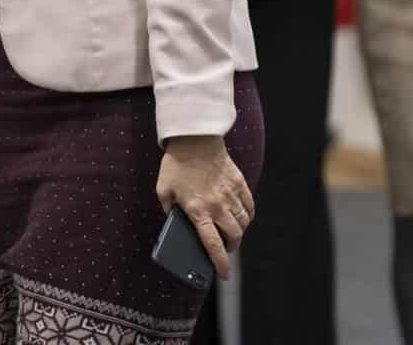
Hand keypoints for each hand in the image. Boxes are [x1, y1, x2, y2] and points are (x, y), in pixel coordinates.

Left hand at [155, 135, 253, 281]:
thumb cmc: (176, 164)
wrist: (194, 138)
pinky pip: (249, 206)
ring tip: (232, 232)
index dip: (220, 263)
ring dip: (239, 232)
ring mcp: (230, 194)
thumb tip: (174, 221)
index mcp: (198, 211)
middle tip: (225, 249)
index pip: (213, 244)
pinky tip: (242, 216)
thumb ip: (168, 209)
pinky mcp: (239, 183)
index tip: (224, 274)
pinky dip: (248, 215)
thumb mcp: (163, 190)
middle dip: (231, 248)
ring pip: (243, 223)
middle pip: (233, 237)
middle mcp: (217, 206)